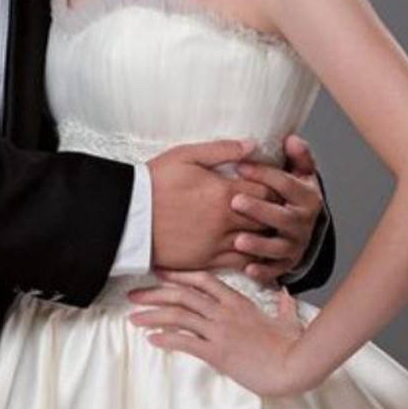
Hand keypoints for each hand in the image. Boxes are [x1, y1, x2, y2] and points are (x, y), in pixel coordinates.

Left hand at [127, 268, 308, 396]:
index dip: (178, 275)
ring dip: (152, 315)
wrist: (294, 366)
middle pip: (182, 295)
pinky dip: (166, 339)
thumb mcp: (289, 321)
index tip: (159, 274)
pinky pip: (185, 342)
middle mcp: (225, 312)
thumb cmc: (293, 346)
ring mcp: (220, 331)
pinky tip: (152, 339)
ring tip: (134, 318)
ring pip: (178, 316)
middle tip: (134, 296)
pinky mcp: (218, 353)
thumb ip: (285, 306)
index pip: (202, 280)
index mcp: (239, 301)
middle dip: (154, 294)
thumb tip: (287, 296)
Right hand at [149, 139, 305, 273]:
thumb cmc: (154, 182)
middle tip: (279, 207)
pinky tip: (253, 250)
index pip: (267, 190)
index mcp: (223, 192)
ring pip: (257, 243)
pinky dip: (251, 257)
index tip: (275, 185)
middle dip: (274, 212)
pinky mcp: (206, 261)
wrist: (128, 216)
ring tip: (268, 228)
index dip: (274, 187)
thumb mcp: (186, 155)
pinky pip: (240, 263)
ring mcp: (217, 244)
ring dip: (265, 235)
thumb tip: (252, 145)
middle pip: (267, 218)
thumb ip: (222, 150)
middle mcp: (225, 221)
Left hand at [231, 133, 323, 284]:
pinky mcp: (286, 264)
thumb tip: (292, 138)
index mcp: (307, 198)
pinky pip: (275, 270)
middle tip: (235, 202)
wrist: (303, 227)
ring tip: (238, 241)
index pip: (286, 184)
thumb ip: (298, 156)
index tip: (240, 166)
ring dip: (259, 245)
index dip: (263, 174)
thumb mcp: (300, 174)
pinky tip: (247, 269)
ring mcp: (295, 246)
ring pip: (278, 247)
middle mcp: (303, 223)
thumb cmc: (292, 194)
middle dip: (259, 210)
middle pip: (282, 217)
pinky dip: (263, 272)